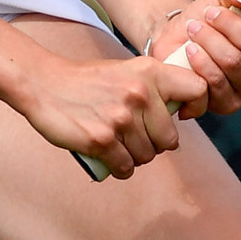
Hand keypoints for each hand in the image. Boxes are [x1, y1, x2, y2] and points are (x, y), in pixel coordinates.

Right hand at [16, 48, 211, 179]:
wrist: (43, 84)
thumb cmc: (87, 81)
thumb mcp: (126, 71)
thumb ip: (153, 88)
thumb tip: (181, 115)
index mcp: (149, 72)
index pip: (197, 90)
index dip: (195, 107)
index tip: (181, 116)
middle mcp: (139, 93)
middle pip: (170, 139)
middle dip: (154, 145)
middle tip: (135, 138)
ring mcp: (120, 118)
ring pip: (147, 157)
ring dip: (134, 158)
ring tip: (119, 146)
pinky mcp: (101, 140)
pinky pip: (125, 167)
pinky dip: (120, 168)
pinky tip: (111, 160)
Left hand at [145, 0, 240, 116]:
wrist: (178, 38)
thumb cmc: (209, 16)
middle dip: (227, 25)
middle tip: (207, 14)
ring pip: (233, 63)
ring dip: (208, 40)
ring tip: (193, 29)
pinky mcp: (227, 105)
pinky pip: (214, 85)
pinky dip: (198, 63)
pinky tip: (189, 52)